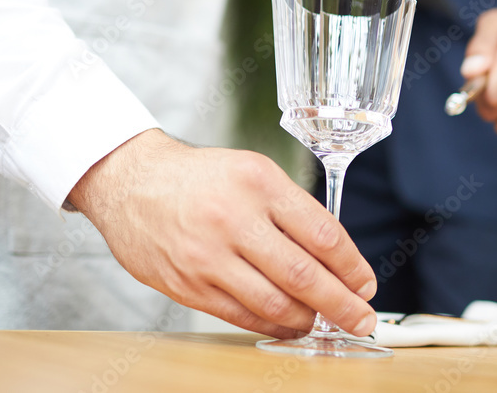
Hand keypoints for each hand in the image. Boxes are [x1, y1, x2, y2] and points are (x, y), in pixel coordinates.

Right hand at [68, 129, 377, 338]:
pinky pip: (242, 316)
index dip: (352, 266)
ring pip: (274, 303)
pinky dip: (273, 326)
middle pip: (304, 275)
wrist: (131, 182)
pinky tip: (290, 325)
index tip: (366, 283)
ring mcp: (209, 256)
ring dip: (309, 320)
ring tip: (326, 322)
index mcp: (259, 183)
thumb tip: (335, 257)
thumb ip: (291, 209)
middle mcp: (235, 218)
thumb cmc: (199, 177)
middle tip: (362, 318)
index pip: (322, 234)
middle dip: (342, 304)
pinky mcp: (189, 285)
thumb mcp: (252, 171)